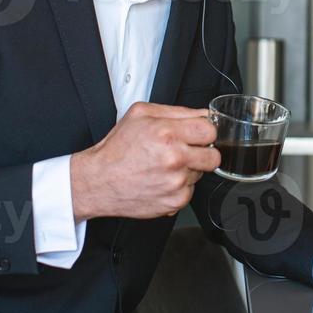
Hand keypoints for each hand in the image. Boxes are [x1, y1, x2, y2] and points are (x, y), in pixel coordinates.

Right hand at [69, 102, 218, 220]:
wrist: (99, 181)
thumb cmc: (117, 149)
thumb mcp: (140, 114)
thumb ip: (176, 111)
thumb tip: (202, 114)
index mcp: (167, 134)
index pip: (210, 130)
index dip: (204, 131)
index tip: (197, 135)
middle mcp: (174, 159)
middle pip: (213, 156)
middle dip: (203, 152)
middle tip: (185, 152)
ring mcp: (176, 183)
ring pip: (201, 174)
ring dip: (188, 170)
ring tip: (164, 166)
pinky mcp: (175, 201)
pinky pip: (190, 191)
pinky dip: (179, 186)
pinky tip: (162, 180)